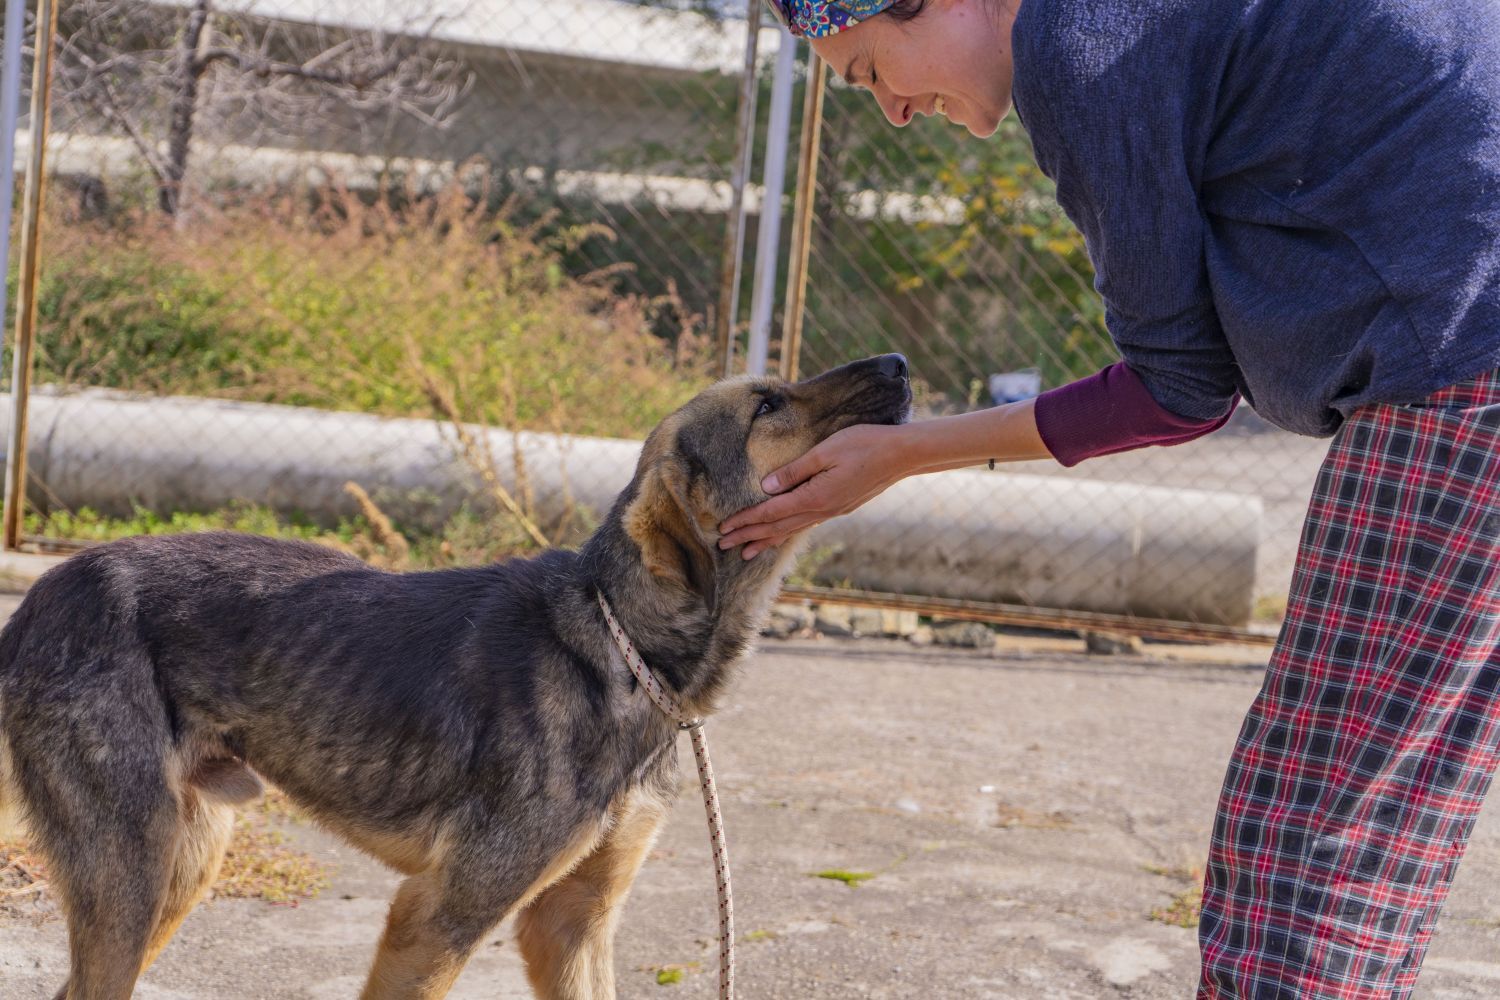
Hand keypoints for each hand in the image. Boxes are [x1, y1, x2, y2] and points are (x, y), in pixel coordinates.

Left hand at [717, 423, 910, 558]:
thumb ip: (795, 470)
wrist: (902, 455)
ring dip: (766, 541)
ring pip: (791, 530)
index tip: (724, 529)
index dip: (745, 521)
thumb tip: (767, 486)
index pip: (771, 512)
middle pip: (777, 528)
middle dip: (748, 537)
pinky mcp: (839, 507)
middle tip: (722, 546)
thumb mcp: (826, 451)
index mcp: (815, 496)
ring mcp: (831, 511)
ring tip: (746, 553)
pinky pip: (805, 524)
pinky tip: (781, 535)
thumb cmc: (865, 444)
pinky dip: (787, 533)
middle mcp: (821, 510)